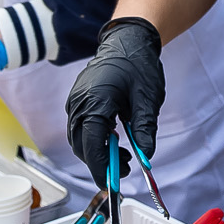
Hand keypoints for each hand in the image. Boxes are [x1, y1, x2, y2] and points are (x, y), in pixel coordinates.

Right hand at [66, 17, 164, 188]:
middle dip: (100, 163)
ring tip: (124, 152)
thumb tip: (146, 156)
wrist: (127, 39)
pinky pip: (80, 127)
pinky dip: (94, 139)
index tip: (115, 184)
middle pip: (81, 146)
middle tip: (126, 167)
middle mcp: (78, 103)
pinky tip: (114, 137)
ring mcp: (75, 101)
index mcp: (94, 102)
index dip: (102, 169)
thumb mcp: (148, 99)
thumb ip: (145, 129)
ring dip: (97, 151)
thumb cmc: (138, 64)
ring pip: (79, 139)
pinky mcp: (77, 101)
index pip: (92, 147)